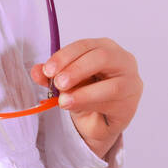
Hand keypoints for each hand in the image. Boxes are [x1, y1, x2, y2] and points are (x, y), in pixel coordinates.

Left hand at [29, 38, 141, 159]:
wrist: (97, 122)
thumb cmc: (85, 93)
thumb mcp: (65, 83)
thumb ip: (51, 76)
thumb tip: (36, 71)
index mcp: (106, 48)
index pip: (86, 45)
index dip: (65, 56)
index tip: (47, 70)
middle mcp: (123, 61)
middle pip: (102, 57)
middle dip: (77, 69)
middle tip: (58, 83)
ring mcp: (131, 83)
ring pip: (111, 85)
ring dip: (84, 93)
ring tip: (63, 101)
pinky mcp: (130, 105)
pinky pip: (112, 105)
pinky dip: (91, 105)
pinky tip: (76, 107)